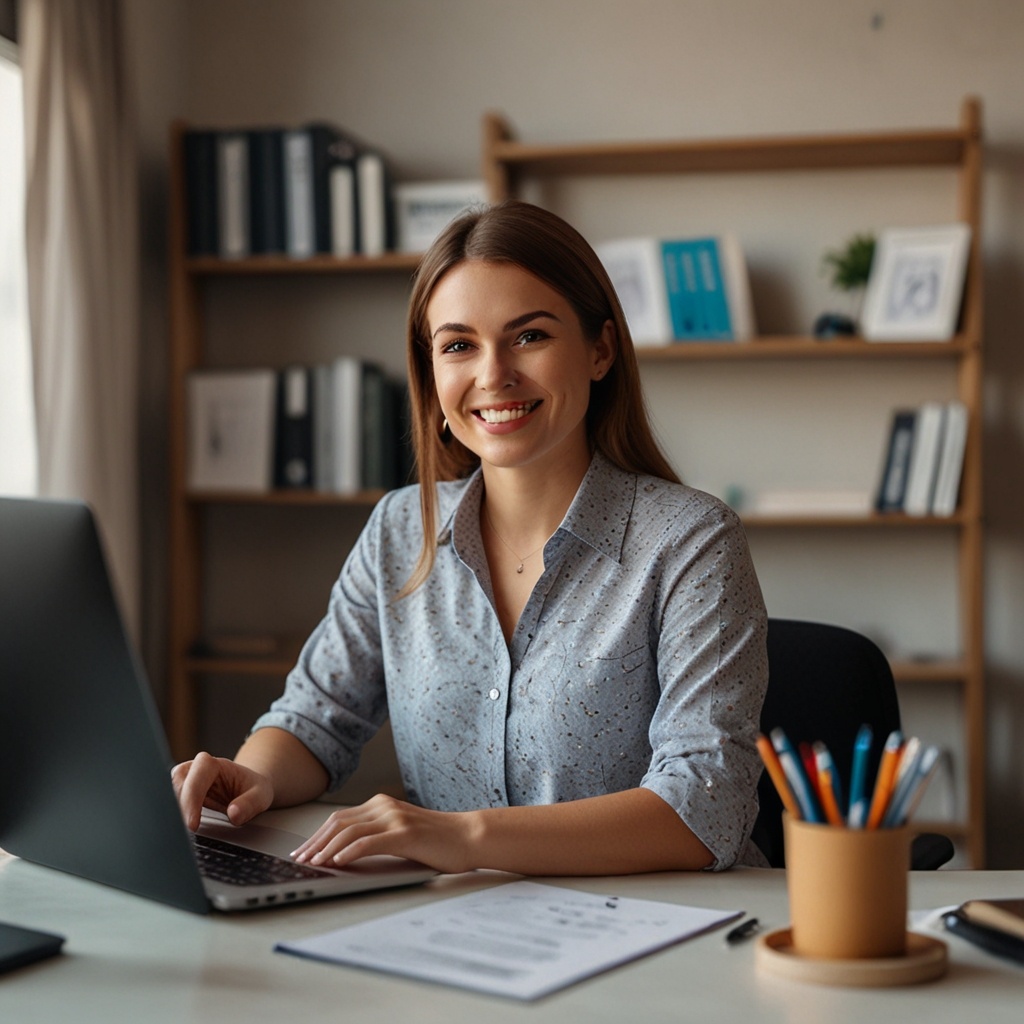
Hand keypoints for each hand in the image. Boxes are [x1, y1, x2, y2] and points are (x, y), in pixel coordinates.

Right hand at [171, 751, 273, 831]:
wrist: (249, 789)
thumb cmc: (253, 789)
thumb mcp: (261, 796)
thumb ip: (250, 804)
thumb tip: (234, 814)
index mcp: (214, 764)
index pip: (196, 779)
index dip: (191, 801)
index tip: (192, 826)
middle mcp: (196, 769)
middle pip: (176, 784)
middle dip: (177, 809)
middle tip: (184, 834)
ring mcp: (186, 781)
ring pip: (168, 793)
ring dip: (172, 814)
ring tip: (180, 835)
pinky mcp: (181, 795)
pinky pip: (170, 804)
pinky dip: (172, 818)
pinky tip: (178, 832)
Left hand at [290, 794, 476, 873]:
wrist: (469, 837)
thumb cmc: (437, 841)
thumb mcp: (401, 833)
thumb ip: (377, 835)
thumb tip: (343, 855)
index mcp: (382, 804)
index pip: (340, 818)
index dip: (317, 835)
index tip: (302, 852)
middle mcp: (385, 806)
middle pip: (338, 822)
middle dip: (315, 842)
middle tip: (299, 861)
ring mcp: (395, 817)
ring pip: (349, 831)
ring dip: (327, 849)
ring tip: (313, 864)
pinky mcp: (405, 833)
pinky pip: (369, 842)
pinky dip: (349, 852)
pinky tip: (338, 862)